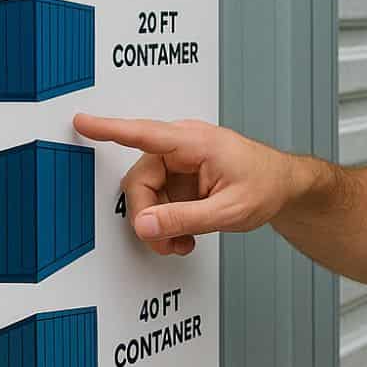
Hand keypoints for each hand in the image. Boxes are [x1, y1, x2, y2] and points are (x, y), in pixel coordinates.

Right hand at [73, 114, 295, 255]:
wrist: (284, 185)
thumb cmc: (266, 185)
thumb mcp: (229, 211)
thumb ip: (185, 219)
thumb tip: (144, 225)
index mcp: (197, 143)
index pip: (145, 134)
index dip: (109, 129)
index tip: (82, 122)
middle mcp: (184, 146)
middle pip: (140, 182)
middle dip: (148, 217)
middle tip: (165, 244)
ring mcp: (181, 160)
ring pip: (146, 194)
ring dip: (158, 223)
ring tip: (182, 242)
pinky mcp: (180, 175)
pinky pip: (159, 198)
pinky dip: (167, 220)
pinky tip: (184, 235)